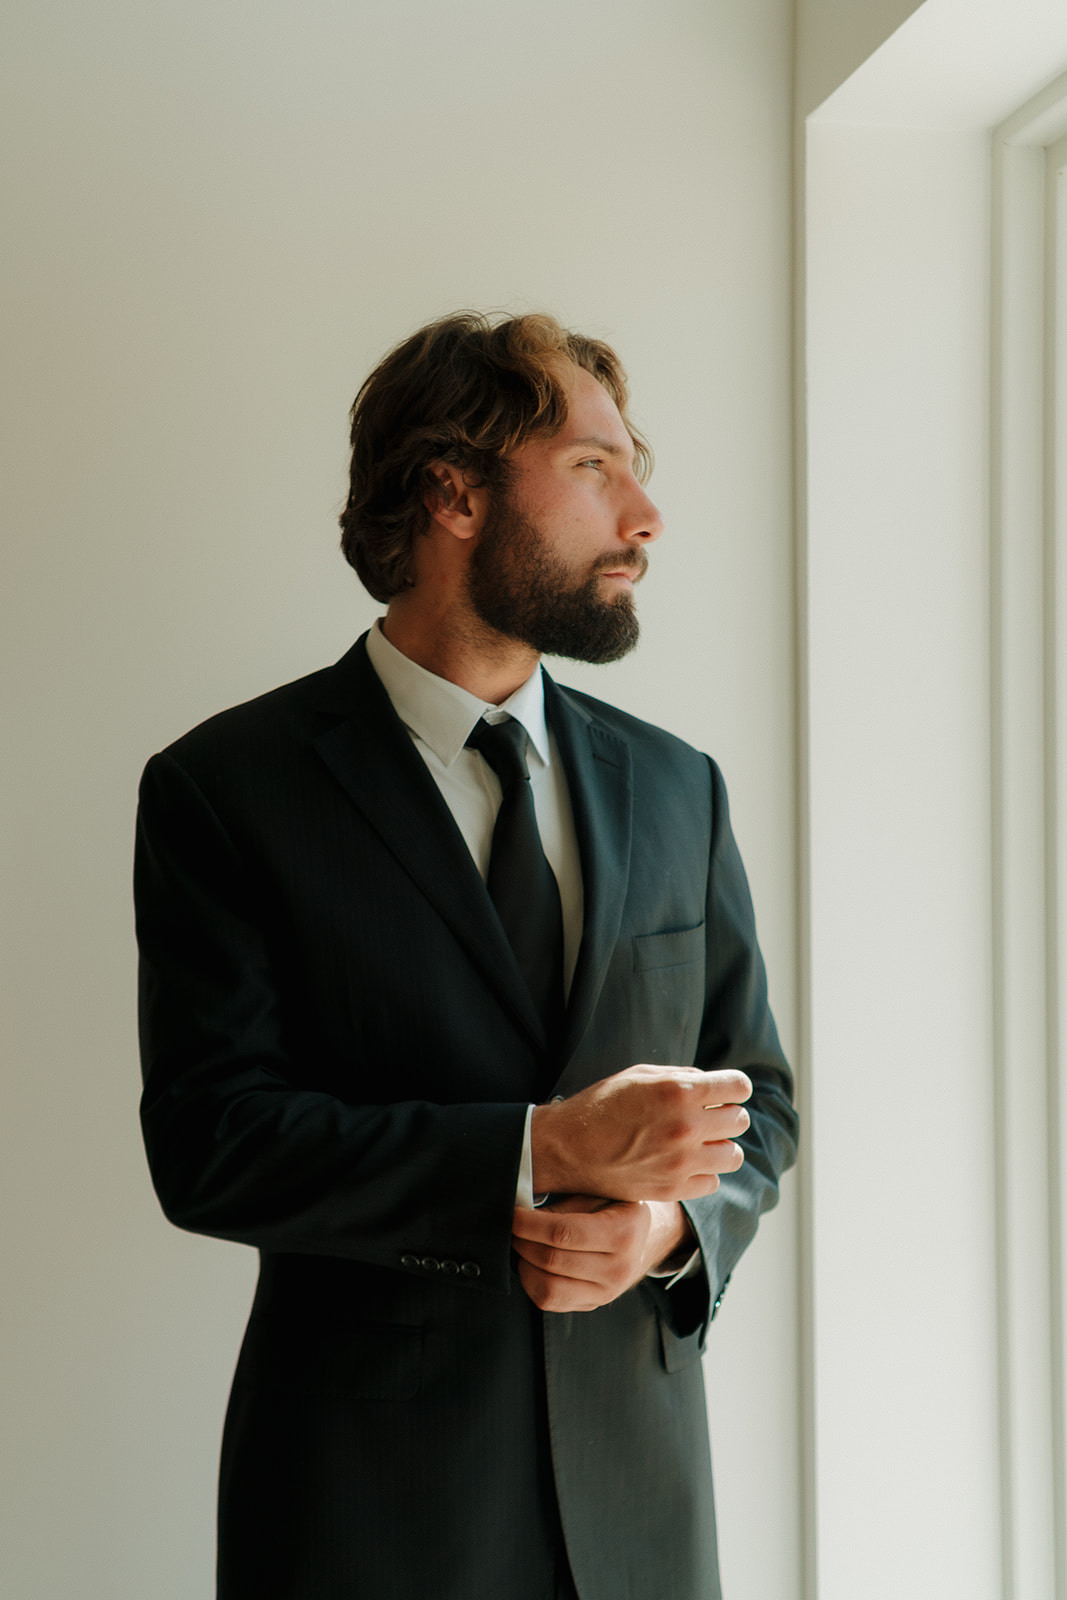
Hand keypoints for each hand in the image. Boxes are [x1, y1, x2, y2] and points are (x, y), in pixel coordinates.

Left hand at [511, 1195, 694, 1312]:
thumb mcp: (599, 1193)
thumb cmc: (617, 1207)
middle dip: (522, 1242)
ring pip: (548, 1289)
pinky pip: (551, 1302)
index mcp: (624, 1232)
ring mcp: (607, 1293)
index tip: (513, 1214)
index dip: (529, 1224)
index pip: (563, 1233)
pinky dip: (532, 1282)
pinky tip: (532, 1263)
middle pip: (551, 1260)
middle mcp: (619, 1269)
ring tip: (523, 1245)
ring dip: (525, 1265)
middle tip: (513, 1227)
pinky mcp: (593, 1305)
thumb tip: (524, 1215)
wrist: (647, 1237)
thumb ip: (564, 1205)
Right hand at [530, 1065, 750, 1202]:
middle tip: (709, 1117)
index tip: (727, 1092)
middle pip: (739, 1120)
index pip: (738, 1087)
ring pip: (733, 1156)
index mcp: (679, 1091)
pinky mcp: (673, 1189)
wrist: (568, 1147)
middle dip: (727, 1115)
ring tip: (699, 1144)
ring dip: (720, 1147)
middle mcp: (686, 1126)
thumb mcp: (639, 1075)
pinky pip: (713, 1182)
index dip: (734, 1087)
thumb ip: (681, 1076)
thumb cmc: (602, 1105)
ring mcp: (681, 1161)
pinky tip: (683, 1164)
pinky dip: (703, 1173)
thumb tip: (712, 1084)